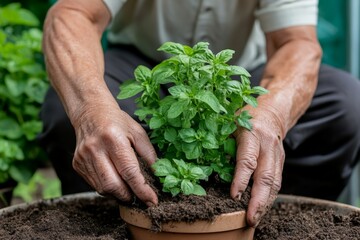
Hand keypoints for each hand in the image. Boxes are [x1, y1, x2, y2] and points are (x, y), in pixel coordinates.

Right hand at [71, 100, 157, 206]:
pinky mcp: (77, 164)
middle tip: (139, 196)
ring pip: (102, 188)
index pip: (129, 172)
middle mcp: (95, 149)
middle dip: (129, 195)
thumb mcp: (138, 132)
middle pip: (113, 185)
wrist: (90, 112)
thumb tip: (157, 175)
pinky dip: (107, 187)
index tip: (152, 200)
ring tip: (128, 189)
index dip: (142, 189)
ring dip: (118, 193)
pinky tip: (115, 179)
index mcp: (113, 138)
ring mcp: (84, 157)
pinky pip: (94, 184)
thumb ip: (149, 154)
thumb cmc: (117, 121)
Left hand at [230, 102, 285, 226]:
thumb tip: (207, 164)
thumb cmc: (245, 118)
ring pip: (274, 183)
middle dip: (258, 200)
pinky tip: (262, 209)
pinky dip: (269, 198)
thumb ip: (221, 142)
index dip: (241, 179)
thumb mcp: (229, 123)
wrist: (272, 113)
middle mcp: (268, 146)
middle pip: (265, 176)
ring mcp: (277, 155)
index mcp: (252, 134)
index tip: (234, 196)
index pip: (247, 159)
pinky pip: (276, 183)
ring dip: (265, 203)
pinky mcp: (280, 163)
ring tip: (256, 218)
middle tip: (250, 218)